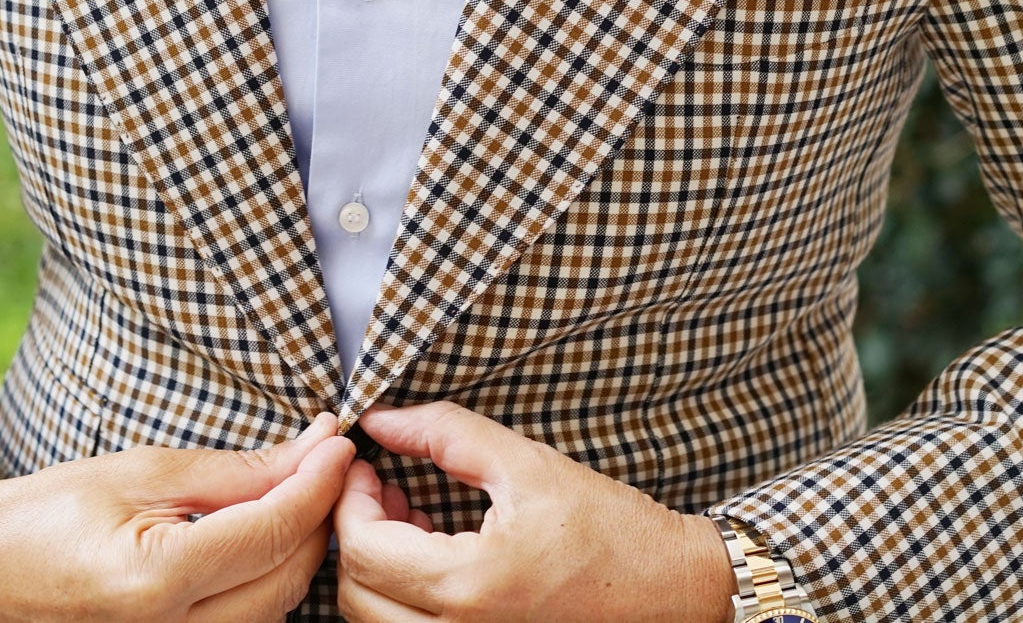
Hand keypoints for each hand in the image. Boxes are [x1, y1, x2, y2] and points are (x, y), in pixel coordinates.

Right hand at [0, 410, 356, 621]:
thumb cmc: (46, 516)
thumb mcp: (140, 473)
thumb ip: (235, 473)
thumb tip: (314, 449)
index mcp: (154, 582)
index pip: (275, 529)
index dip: (319, 480)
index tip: (339, 441)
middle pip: (289, 576)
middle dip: (317, 514)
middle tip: (324, 461)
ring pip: (276, 607)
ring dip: (296, 550)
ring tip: (294, 494)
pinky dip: (265, 582)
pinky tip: (261, 540)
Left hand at [332, 401, 737, 620]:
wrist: (673, 589)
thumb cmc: (612, 529)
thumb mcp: (526, 464)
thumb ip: (444, 434)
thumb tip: (380, 420)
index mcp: (470, 585)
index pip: (363, 549)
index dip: (349, 499)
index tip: (365, 464)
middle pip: (356, 593)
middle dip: (356, 532)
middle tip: (384, 486)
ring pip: (375, 620)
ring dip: (376, 566)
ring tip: (411, 514)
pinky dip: (402, 594)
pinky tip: (434, 551)